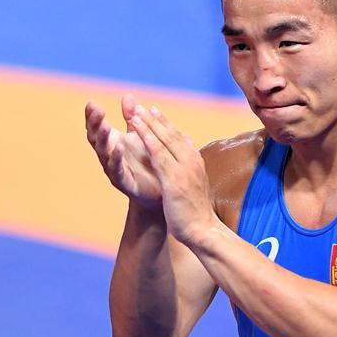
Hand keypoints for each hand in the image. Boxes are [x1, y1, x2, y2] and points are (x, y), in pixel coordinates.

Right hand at [85, 95, 161, 208]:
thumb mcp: (139, 136)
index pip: (97, 127)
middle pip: (96, 138)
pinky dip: (117, 158)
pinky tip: (119, 147)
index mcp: (112, 143)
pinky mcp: (124, 182)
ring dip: (104, 138)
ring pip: (104, 153)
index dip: (92, 116)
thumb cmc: (147, 161)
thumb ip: (132, 118)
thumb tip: (127, 96)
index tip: (91, 103)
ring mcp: (114, 169)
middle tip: (97, 110)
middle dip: (95, 124)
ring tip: (106, 125)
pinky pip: (117, 169)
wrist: (159, 191)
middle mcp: (109, 155)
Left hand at [130, 105, 219, 246]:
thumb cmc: (196, 211)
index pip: (178, 137)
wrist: (202, 230)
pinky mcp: (174, 181)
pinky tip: (140, 135)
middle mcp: (191, 162)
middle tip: (140, 106)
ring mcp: (184, 170)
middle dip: (154, 119)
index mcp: (195, 162)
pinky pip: (160, 158)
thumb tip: (189, 143)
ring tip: (135, 114)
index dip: (165, 123)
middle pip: (171, 135)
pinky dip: (150, 144)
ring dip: (149, 127)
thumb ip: (190, 162)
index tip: (153, 111)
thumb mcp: (195, 182)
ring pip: (164, 143)